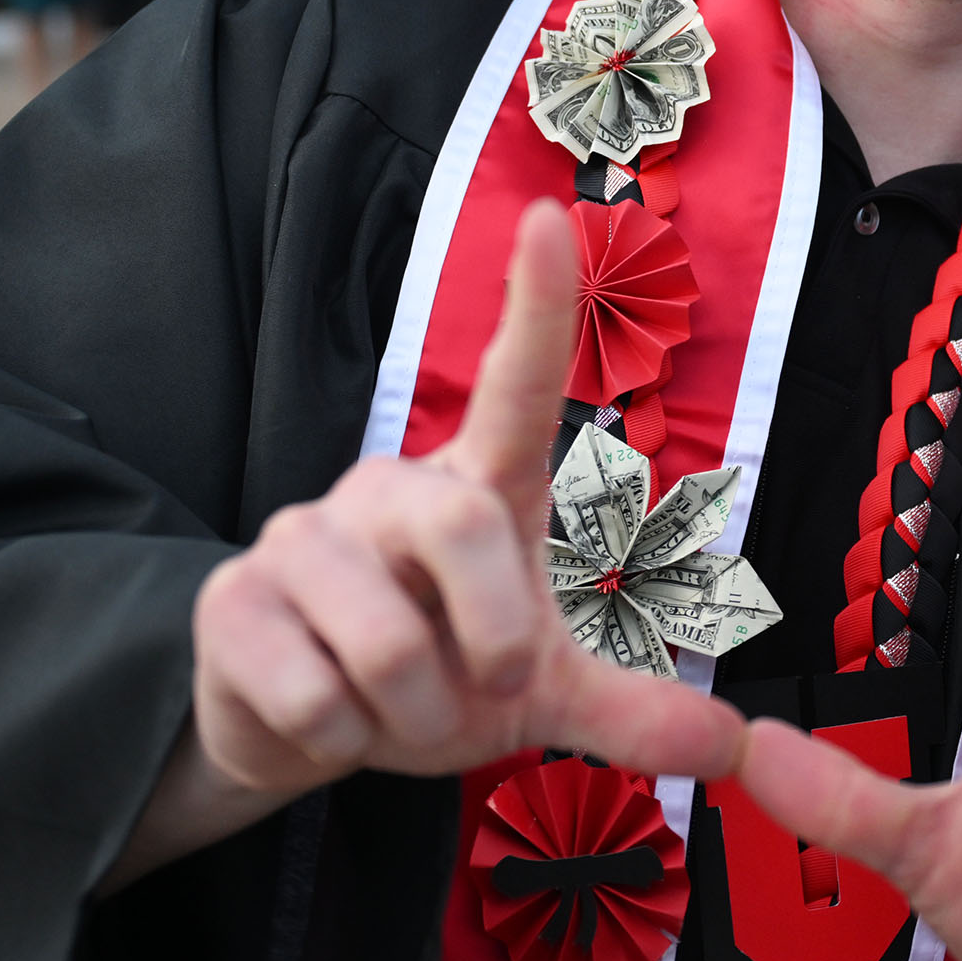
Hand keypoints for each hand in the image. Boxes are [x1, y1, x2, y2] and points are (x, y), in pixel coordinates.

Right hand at [112, 202, 744, 888]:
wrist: (303, 727)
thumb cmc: (439, 676)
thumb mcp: (541, 693)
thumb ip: (629, 711)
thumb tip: (729, 744)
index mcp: (475, 487)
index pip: (514, 382)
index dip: (533, 303)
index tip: (554, 216)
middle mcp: (389, 487)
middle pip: (466, 531)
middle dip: (497, 644)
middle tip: (489, 692)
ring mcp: (301, 536)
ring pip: (389, 648)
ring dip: (414, 719)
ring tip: (396, 712)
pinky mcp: (232, 602)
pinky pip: (315, 696)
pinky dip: (342, 740)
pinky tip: (325, 715)